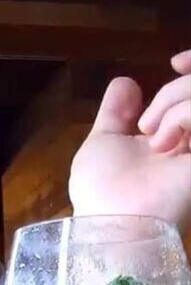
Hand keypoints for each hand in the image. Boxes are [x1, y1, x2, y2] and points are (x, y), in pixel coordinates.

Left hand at [70, 50, 190, 231]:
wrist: (114, 222)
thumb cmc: (102, 188)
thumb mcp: (103, 142)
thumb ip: (115, 112)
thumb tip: (126, 81)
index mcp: (173, 132)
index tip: (175, 62)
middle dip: (175, 90)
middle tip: (146, 124)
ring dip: (177, 103)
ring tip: (153, 136)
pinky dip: (185, 115)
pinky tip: (168, 143)